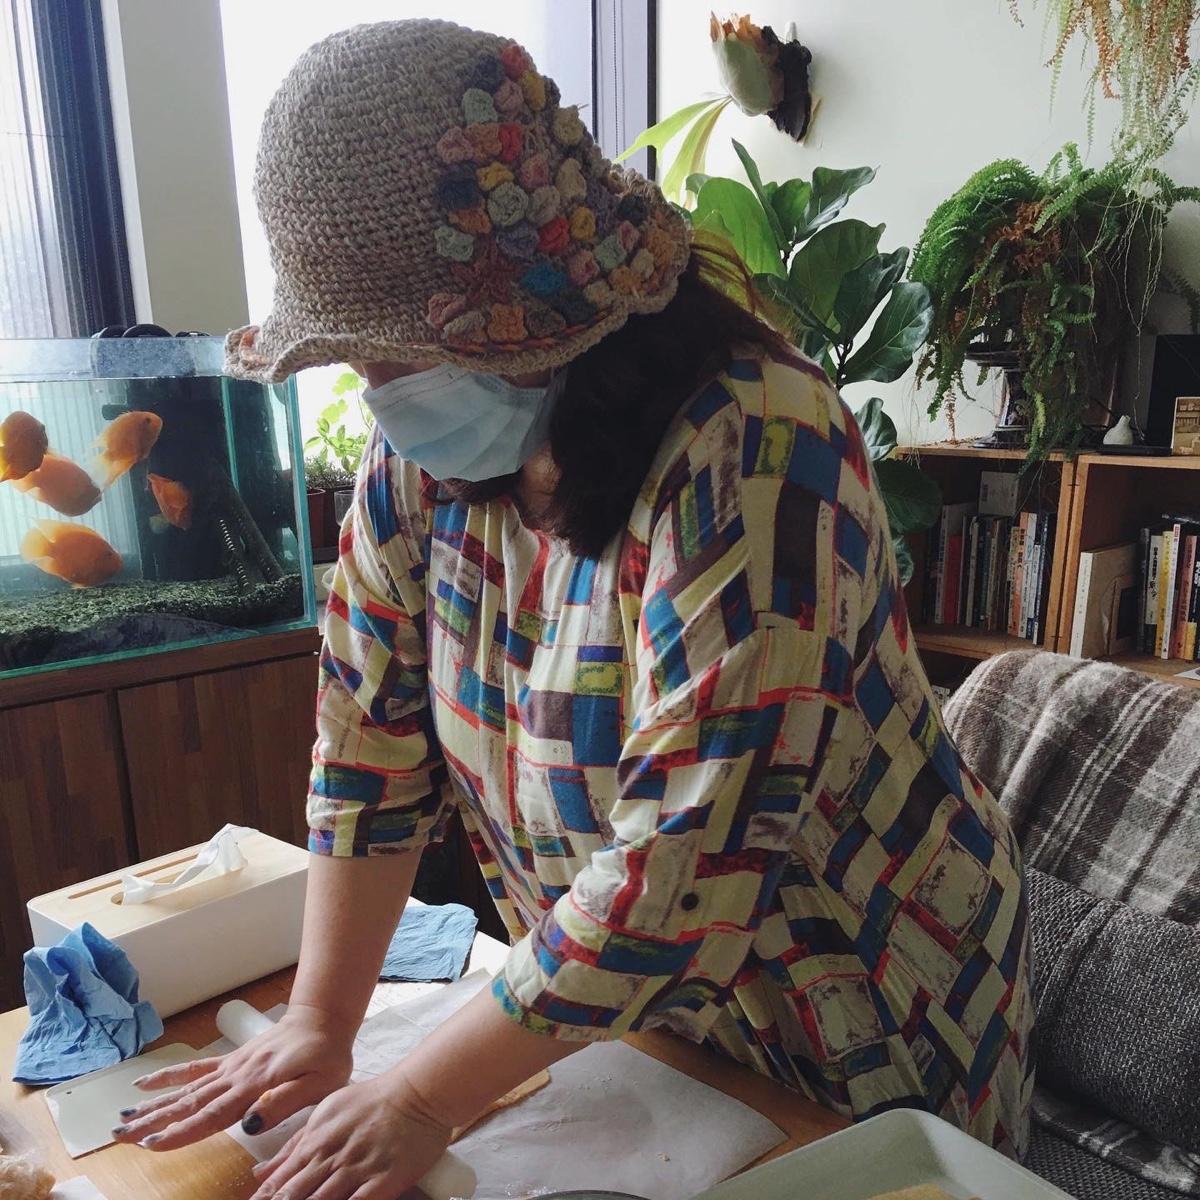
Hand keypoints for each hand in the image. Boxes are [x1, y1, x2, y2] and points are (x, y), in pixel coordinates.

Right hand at [111, 1005, 353, 1150]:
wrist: (324, 1018)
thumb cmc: (327, 1054)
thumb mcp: (320, 1083)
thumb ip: (286, 1102)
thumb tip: (250, 1125)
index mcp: (255, 1085)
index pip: (212, 1114)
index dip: (181, 1132)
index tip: (152, 1144)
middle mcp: (236, 1076)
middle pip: (189, 1103)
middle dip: (153, 1122)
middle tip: (119, 1135)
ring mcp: (231, 1067)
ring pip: (186, 1089)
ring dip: (153, 1104)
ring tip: (122, 1118)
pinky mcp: (232, 1061)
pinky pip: (195, 1069)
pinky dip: (169, 1077)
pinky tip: (145, 1083)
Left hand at [248, 1071, 451, 1199]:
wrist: (417, 1092)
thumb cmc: (372, 1101)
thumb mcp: (328, 1113)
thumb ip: (294, 1144)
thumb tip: (259, 1172)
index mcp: (315, 1140)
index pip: (279, 1181)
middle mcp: (332, 1156)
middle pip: (294, 1195)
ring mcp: (357, 1169)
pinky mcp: (383, 1181)